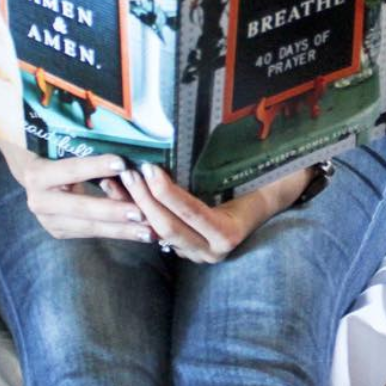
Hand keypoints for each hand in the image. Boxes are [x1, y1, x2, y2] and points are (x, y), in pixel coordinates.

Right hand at [14, 150, 155, 241]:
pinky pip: (92, 233)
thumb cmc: (55, 154)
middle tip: (141, 213)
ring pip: (89, 227)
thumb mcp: (62, 149)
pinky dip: (117, 232)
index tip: (122, 164)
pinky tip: (139, 234)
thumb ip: (84, 150)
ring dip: (121, 229)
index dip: (95, 167)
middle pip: (80, 208)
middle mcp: (38, 201)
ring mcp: (48, 221)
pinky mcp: (59, 232)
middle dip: (112, 211)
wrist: (35, 176)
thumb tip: (123, 149)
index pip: (71, 169)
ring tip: (148, 231)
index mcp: (37, 175)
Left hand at [116, 162, 312, 263]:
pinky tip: (119, 193)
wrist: (268, 203)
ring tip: (116, 181)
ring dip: (136, 207)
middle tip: (128, 171)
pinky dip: (138, 213)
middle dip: (145, 200)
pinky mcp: (183, 248)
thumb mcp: (254, 175)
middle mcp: (211, 250)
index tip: (150, 169)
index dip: (168, 194)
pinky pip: (156, 232)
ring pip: (158, 233)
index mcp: (229, 233)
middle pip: (169, 228)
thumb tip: (223, 133)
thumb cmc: (262, 183)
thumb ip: (234, 166)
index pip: (192, 214)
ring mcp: (196, 252)